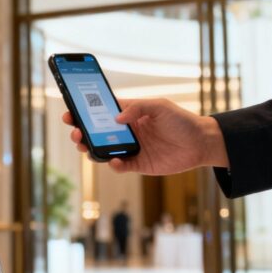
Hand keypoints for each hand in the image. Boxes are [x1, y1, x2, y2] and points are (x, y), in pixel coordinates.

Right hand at [62, 98, 228, 174]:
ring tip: (85, 147)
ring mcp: (131, 149)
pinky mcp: (138, 164)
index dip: (84, 113)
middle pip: (96, 133)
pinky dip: (114, 165)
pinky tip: (115, 161)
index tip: (70, 113)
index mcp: (128, 115)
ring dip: (91, 149)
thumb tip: (116, 119)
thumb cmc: (181, 121)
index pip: (100, 113)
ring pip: (103, 150)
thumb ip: (138, 108)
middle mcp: (126, 132)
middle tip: (75, 133)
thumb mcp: (160, 106)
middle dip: (82, 133)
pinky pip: (120, 166)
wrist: (201, 143)